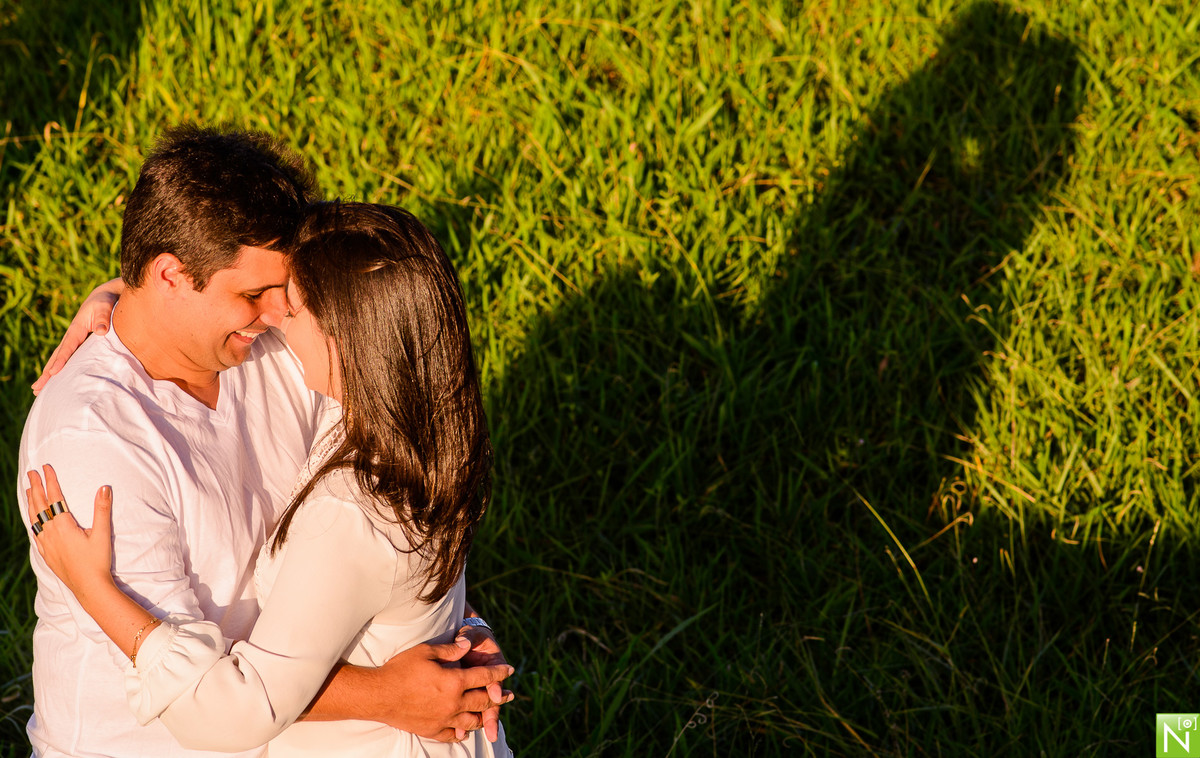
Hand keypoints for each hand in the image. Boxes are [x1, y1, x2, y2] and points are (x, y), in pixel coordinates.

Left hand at [26, 464, 115, 598]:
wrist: (89, 587)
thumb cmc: (98, 561)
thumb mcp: (102, 534)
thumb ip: (102, 509)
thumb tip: (104, 487)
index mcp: (64, 526)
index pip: (54, 497)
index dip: (51, 481)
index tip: (46, 467)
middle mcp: (51, 533)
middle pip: (40, 505)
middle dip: (35, 487)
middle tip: (32, 473)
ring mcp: (46, 544)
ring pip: (34, 518)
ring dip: (31, 502)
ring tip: (28, 490)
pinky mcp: (46, 553)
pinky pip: (34, 532)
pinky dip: (31, 520)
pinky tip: (32, 519)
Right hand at [32, 277, 123, 394]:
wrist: (105, 296)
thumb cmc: (106, 302)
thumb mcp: (105, 306)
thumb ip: (103, 318)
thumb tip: (100, 332)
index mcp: (76, 329)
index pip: (67, 348)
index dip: (61, 361)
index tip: (54, 374)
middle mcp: (72, 336)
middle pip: (57, 357)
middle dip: (47, 373)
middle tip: (36, 389)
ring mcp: (75, 341)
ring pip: (60, 359)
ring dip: (50, 374)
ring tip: (39, 389)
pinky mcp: (81, 344)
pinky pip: (69, 359)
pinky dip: (62, 370)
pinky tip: (58, 381)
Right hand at [368, 637, 512, 741]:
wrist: (378, 695)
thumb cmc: (400, 669)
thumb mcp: (426, 651)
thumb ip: (450, 649)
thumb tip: (467, 645)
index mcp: (454, 681)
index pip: (484, 676)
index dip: (498, 672)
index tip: (509, 670)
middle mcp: (453, 703)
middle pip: (482, 701)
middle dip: (498, 697)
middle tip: (509, 695)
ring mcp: (443, 719)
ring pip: (471, 721)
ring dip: (483, 717)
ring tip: (490, 714)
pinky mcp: (432, 730)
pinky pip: (452, 735)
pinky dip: (461, 733)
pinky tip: (465, 732)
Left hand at [457, 624, 512, 742]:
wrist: (462, 639)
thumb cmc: (467, 636)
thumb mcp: (470, 634)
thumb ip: (467, 638)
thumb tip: (464, 642)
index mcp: (493, 663)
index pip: (495, 677)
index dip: (495, 686)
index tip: (496, 695)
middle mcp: (489, 680)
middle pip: (492, 700)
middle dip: (492, 715)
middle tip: (492, 730)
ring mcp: (479, 689)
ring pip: (483, 708)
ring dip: (483, 723)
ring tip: (483, 736)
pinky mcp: (468, 695)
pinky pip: (469, 710)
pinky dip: (466, 722)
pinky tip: (461, 734)